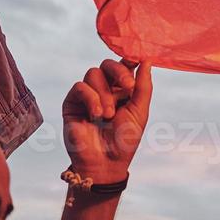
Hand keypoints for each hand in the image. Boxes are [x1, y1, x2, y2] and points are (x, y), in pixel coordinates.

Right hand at [62, 59, 153, 184]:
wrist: (106, 162)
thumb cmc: (125, 140)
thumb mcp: (140, 112)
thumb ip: (143, 87)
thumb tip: (146, 60)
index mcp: (122, 90)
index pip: (124, 66)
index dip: (128, 59)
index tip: (136, 58)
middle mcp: (104, 89)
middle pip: (107, 64)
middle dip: (118, 72)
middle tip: (128, 87)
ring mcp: (88, 95)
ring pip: (93, 74)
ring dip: (104, 94)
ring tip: (108, 115)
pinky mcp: (72, 103)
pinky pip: (80, 87)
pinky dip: (90, 98)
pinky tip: (96, 114)